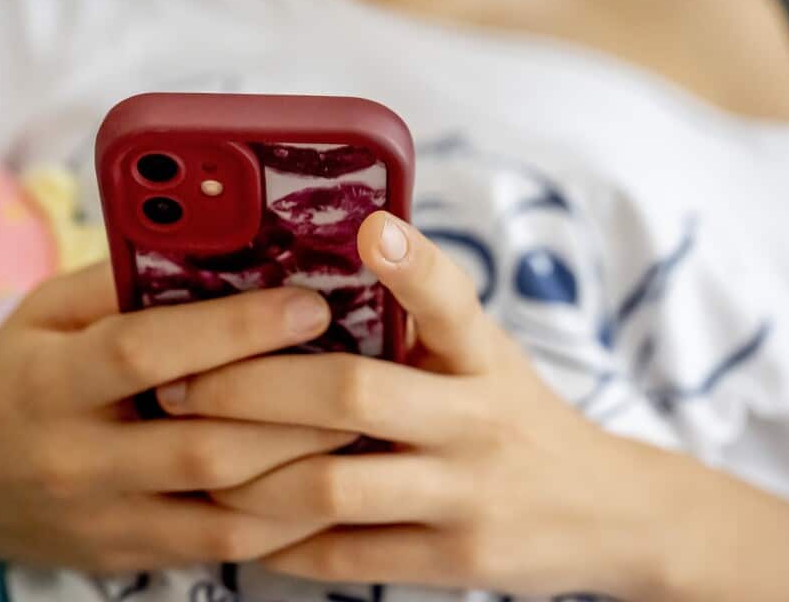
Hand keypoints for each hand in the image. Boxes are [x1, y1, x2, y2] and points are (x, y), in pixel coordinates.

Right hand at [0, 264, 354, 571]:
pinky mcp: (125, 557)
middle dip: (296, 410)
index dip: (235, 327)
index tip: (308, 304)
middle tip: (365, 371)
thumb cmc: (7, 377)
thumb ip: (121, 282)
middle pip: (205, 443)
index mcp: (51, 381)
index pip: (150, 350)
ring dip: (305, 472)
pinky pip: (220, 548)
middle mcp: (76, 458)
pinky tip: (325, 482)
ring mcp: (103, 519)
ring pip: (226, 510)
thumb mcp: (43, 313)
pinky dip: (281, 521)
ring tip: (364, 429)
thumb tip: (216, 242)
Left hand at [155, 213, 683, 596]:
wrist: (608, 514)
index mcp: (484, 356)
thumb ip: (420, 325)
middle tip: (180, 384)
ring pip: (334, 485)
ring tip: (193, 460)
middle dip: (252, 389)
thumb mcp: (488, 358)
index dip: (412, 264)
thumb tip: (320, 266)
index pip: (452, 299)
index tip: (370, 229)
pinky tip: (239, 527)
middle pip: (352, 394)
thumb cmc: (516, 417)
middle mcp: (478, 419)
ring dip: (249, 476)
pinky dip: (282, 543)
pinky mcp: (456, 560)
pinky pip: (347, 557)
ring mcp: (468, 495)